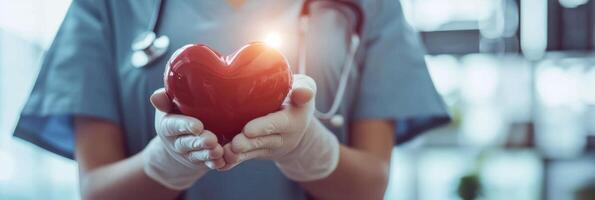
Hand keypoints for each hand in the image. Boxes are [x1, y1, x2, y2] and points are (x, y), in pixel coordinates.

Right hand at [142, 89, 224, 189]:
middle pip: (187, 143)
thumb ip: (165, 99)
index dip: (185, 126)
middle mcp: (178, 143)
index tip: (198, 126)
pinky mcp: (202, 162)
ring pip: (199, 156)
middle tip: (211, 140)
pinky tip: (223, 161)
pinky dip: (216, 163)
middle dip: (199, 143)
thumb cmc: (178, 114)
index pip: (173, 126)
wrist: (179, 140)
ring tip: (218, 151)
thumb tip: (155, 97)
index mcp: (168, 126)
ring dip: (208, 154)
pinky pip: (209, 164)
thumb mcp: (169, 105)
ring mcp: (190, 154)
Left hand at [221, 75, 339, 181]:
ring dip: (238, 155)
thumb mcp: (306, 89)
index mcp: (291, 120)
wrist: (295, 124)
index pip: (278, 124)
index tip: (248, 130)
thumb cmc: (295, 98)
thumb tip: (302, 93)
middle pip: (262, 142)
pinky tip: (219, 164)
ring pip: (251, 153)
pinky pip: (243, 159)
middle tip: (235, 145)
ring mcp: (266, 147)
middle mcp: (280, 138)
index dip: (263, 127)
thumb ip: (306, 89)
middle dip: (248, 144)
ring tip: (224, 154)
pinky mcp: (254, 152)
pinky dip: (231, 163)